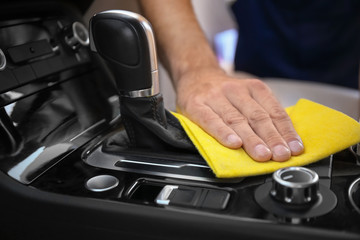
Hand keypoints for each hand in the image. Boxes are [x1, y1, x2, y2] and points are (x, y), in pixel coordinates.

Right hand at [175, 68, 303, 161]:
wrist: (195, 74)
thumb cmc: (224, 92)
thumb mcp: (247, 95)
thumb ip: (261, 112)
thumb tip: (283, 140)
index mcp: (253, 88)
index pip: (274, 111)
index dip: (286, 131)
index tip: (295, 148)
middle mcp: (235, 90)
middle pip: (257, 116)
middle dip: (272, 138)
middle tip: (281, 155)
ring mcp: (215, 97)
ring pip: (236, 120)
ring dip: (251, 139)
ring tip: (262, 154)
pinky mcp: (196, 105)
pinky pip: (211, 120)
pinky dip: (223, 133)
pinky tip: (234, 143)